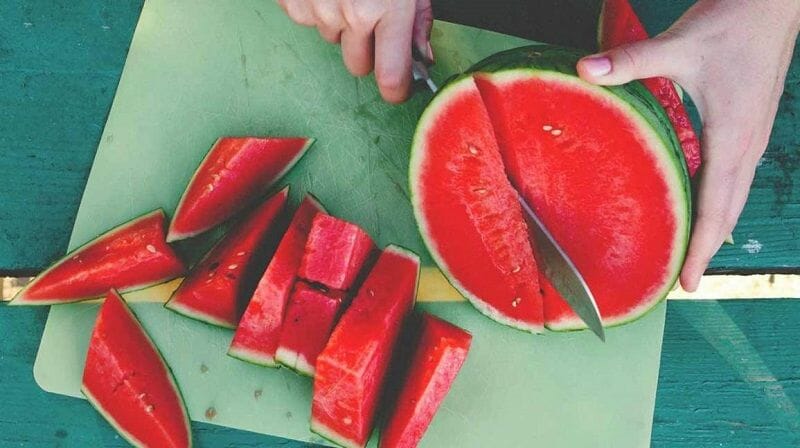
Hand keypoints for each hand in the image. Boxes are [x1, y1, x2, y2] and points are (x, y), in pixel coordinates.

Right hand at [278, 0, 433, 102]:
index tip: (399, 90)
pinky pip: (307, 21)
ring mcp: (319, 9)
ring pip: (332, 40)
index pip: (392, 77)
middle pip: (358, 66)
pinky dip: (316, 7)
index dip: (397, 90)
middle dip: (366, 52)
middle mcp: (353, 14)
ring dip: (340, 24)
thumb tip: (422, 57)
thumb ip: (419, 19)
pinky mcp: (293, 2)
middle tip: (371, 19)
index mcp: (388, 7)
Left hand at [576, 0, 799, 290]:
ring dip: (714, 227)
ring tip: (692, 253)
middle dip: (706, 249)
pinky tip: (701, 202)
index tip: (687, 283)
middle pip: (728, 211)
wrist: (777, 0)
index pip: (715, 206)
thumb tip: (586, 70)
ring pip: (734, 195)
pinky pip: (735, 175)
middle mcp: (748, 144)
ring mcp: (754, 135)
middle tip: (684, 280)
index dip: (700, 248)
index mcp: (732, 136)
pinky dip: (720, 200)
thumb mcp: (679, 45)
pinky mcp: (751, 123)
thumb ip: (630, 61)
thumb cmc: (734, 23)